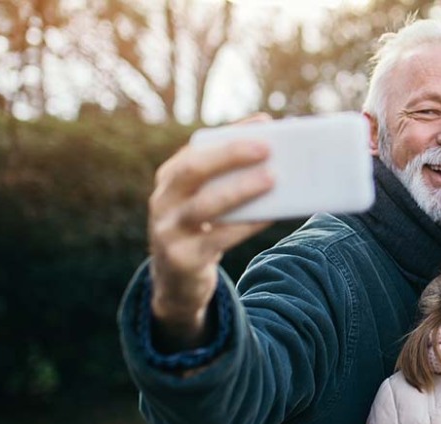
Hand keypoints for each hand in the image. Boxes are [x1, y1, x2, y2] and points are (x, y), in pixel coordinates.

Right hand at [148, 113, 276, 347]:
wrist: (176, 283)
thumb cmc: (201, 231)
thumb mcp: (205, 202)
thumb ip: (228, 180)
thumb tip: (277, 159)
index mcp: (169, 179)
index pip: (197, 148)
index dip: (231, 134)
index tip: (264, 122)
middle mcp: (162, 201)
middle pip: (193, 170)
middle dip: (230, 155)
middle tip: (267, 148)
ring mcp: (169, 231)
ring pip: (205, 206)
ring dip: (241, 190)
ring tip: (273, 179)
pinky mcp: (184, 259)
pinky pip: (218, 238)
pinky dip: (247, 225)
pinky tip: (271, 215)